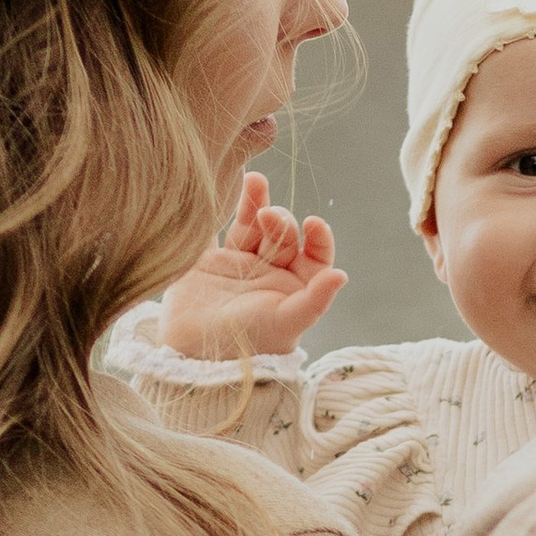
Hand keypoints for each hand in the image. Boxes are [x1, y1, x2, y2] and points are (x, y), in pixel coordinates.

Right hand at [157, 173, 347, 355]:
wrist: (193, 354)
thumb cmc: (247, 343)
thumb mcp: (285, 322)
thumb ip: (314, 300)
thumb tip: (341, 275)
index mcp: (294, 288)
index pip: (315, 255)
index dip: (318, 238)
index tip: (314, 224)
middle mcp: (269, 273)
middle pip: (282, 235)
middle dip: (280, 222)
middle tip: (270, 218)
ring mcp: (238, 265)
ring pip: (252, 226)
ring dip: (256, 203)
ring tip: (255, 181)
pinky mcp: (207, 260)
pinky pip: (216, 228)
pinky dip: (221, 208)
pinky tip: (227, 183)